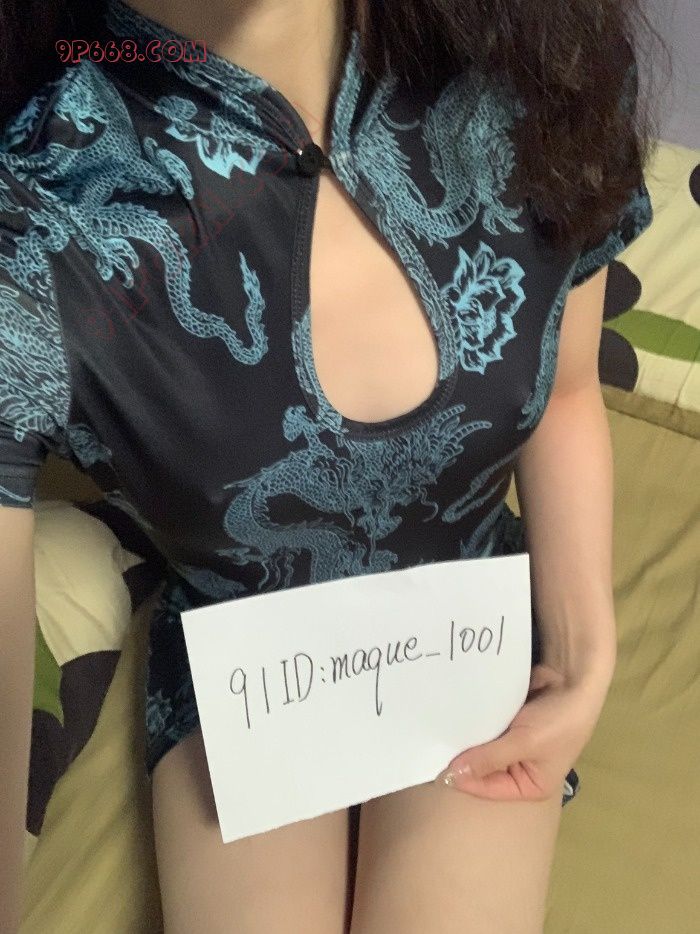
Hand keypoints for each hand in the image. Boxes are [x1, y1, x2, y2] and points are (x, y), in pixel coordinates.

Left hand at [434, 658, 613, 799]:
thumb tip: (453, 774)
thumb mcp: (523, 744)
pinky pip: (486, 727)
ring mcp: (514, 744)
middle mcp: (521, 768)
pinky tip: (455, 718)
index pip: (490, 788)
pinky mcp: (509, 722)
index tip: (438, 767)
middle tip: (435, 748)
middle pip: (484, 769)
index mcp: (531, 785)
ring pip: (482, 747)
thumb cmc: (558, 720)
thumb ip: (488, 759)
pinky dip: (475, 723)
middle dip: (464, 759)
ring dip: (467, 739)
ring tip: (441, 733)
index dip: (465, 779)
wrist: (572, 679)